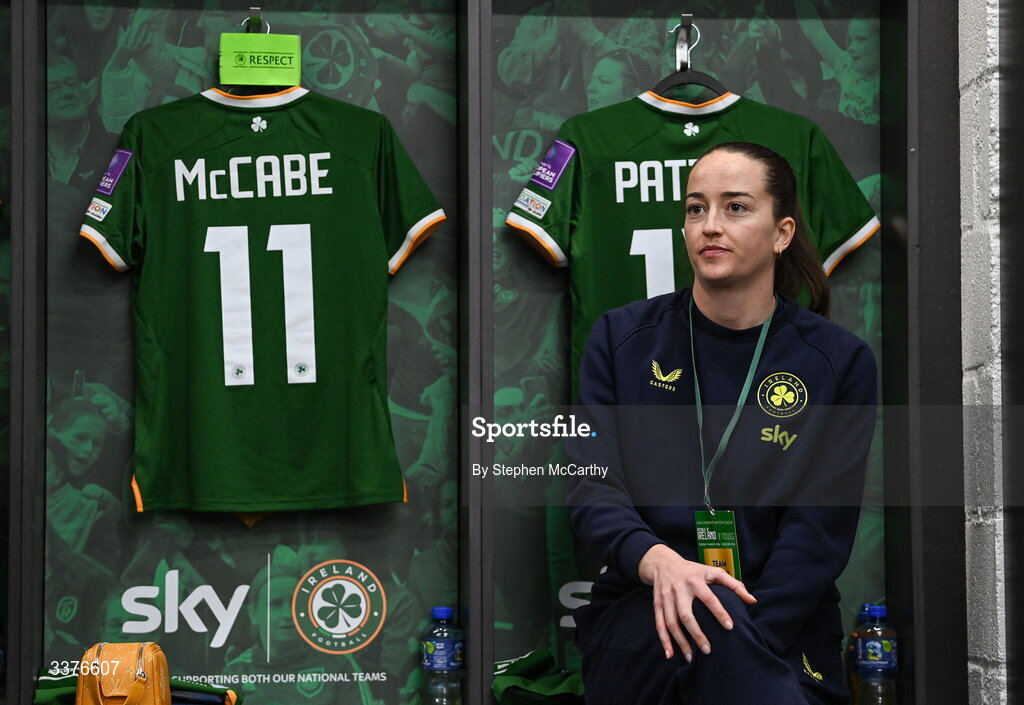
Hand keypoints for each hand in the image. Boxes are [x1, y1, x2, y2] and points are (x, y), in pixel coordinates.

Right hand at [637, 544, 756, 660]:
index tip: (730, 627)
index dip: (719, 612)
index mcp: (695, 579)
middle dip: (696, 634)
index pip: (709, 598)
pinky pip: (659, 624)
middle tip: (708, 650)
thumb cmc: (694, 570)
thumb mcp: (713, 572)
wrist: (663, 563)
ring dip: (681, 641)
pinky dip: (664, 640)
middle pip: (686, 614)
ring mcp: (666, 597)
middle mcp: (679, 588)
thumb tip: (753, 601)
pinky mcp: (657, 603)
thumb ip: (734, 585)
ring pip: (671, 622)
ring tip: (691, 657)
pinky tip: (670, 654)